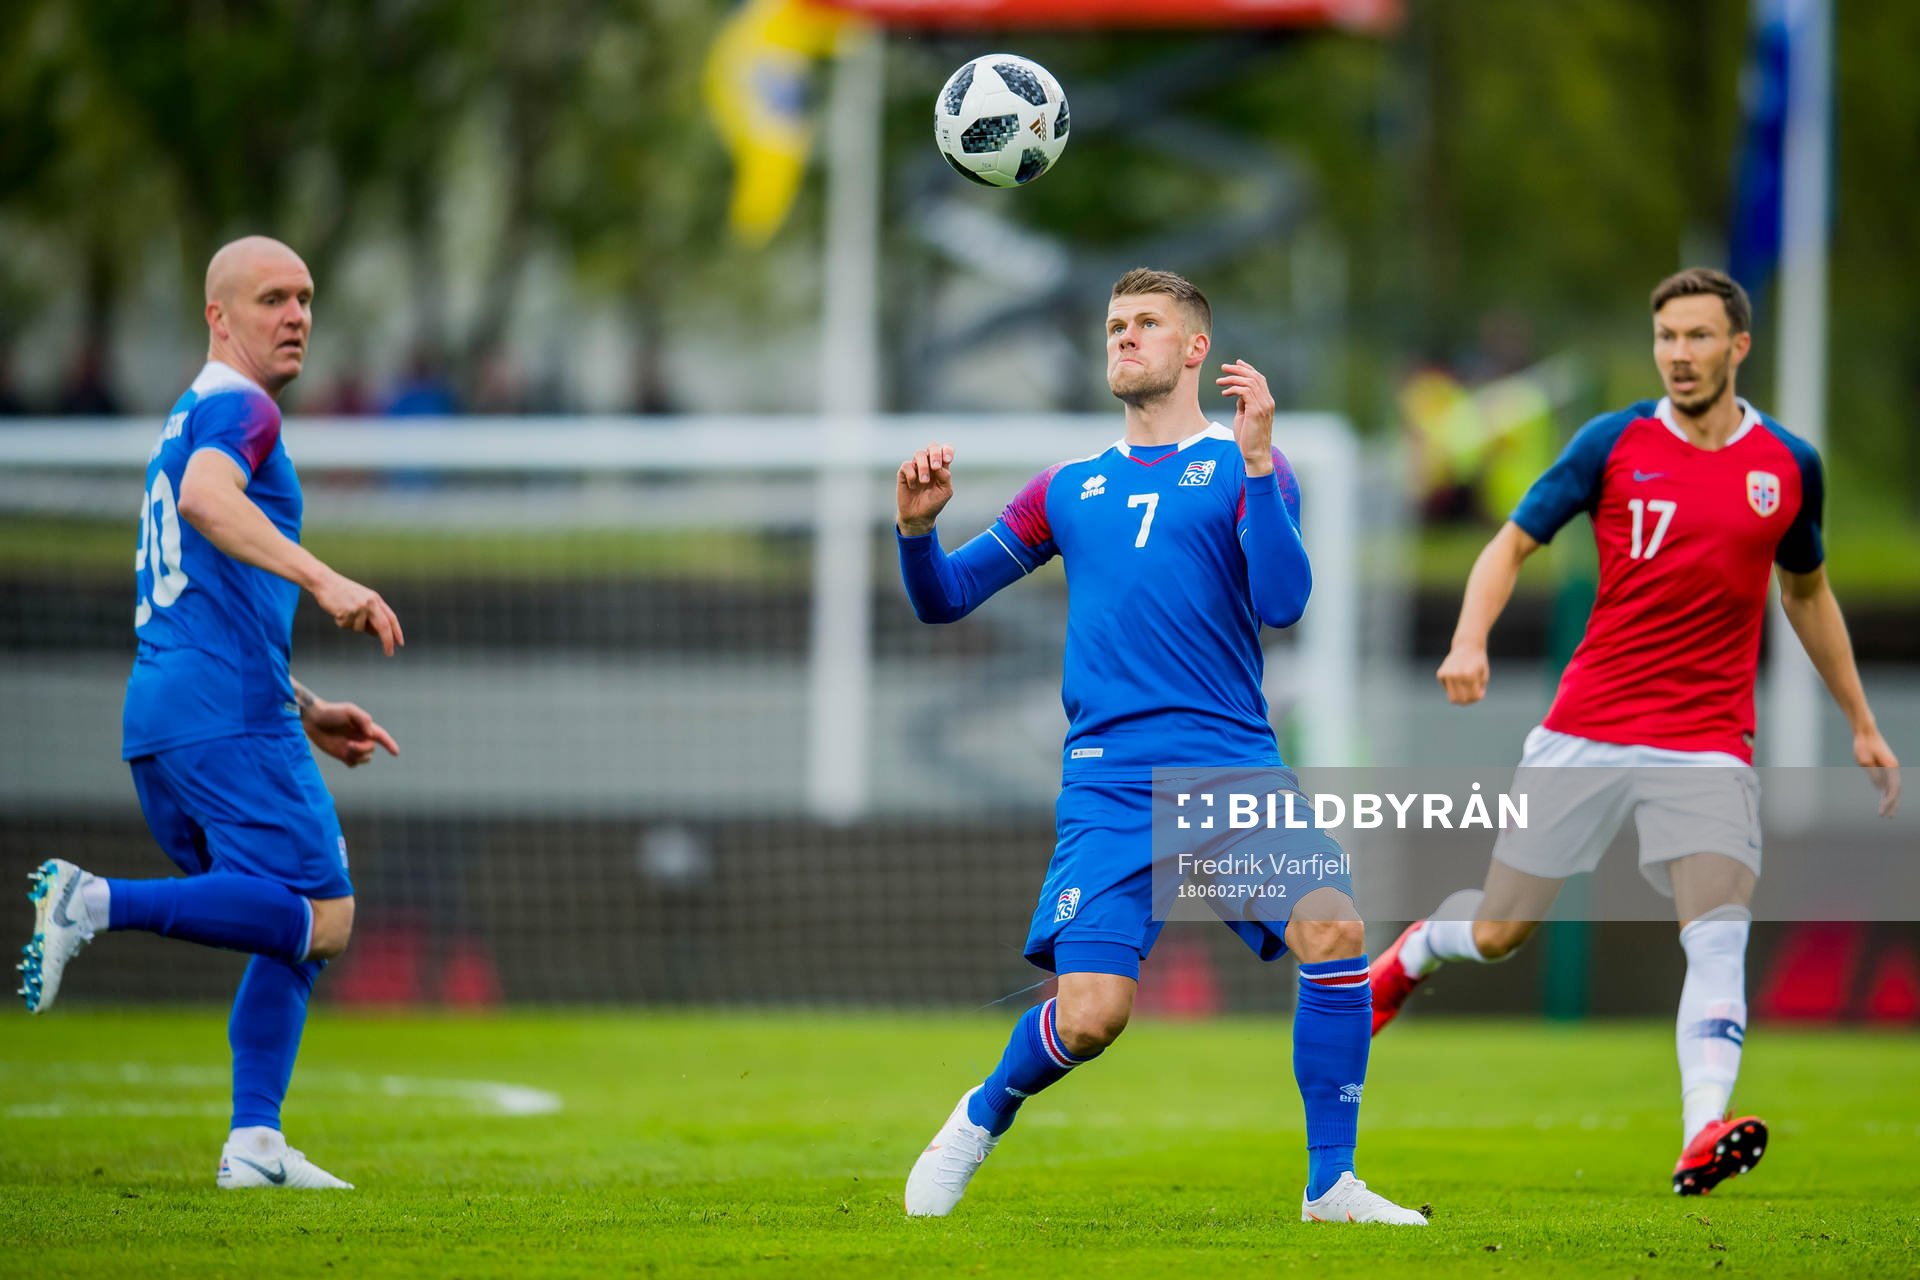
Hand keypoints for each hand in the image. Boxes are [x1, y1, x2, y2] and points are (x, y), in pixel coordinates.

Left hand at [302, 698, 398, 766]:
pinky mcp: (342, 755)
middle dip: (363, 749)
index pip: (382, 737)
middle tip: (349, 745)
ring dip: (357, 756)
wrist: (313, 720)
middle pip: (371, 749)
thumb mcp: (349, 710)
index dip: (390, 744)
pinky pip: (353, 764)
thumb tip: (370, 734)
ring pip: (365, 758)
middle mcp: (360, 738)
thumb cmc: (331, 712)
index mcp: (365, 727)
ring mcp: (352, 747)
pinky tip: (344, 755)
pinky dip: (352, 762)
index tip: (396, 753)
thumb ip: (363, 719)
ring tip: (346, 748)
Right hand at [312, 571, 403, 655]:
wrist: (325, 582)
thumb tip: (378, 635)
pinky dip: (340, 622)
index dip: (397, 632)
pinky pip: (346, 626)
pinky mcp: (346, 612)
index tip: (400, 644)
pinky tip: (337, 611)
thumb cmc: (343, 593)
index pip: (391, 618)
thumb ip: (371, 617)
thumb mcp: (361, 602)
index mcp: (376, 599)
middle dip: (387, 641)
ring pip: (360, 629)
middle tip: (390, 653)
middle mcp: (370, 603)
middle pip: (383, 626)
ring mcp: (358, 607)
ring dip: (351, 625)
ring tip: (343, 611)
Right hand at [896, 443, 954, 536]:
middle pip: (932, 446)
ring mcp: (916, 467)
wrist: (918, 516)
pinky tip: (913, 486)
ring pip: (919, 453)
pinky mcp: (904, 473)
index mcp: (941, 467)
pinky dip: (911, 475)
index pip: (945, 450)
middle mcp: (929, 464)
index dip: (947, 450)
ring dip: (923, 467)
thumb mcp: (945, 492)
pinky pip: (907, 465)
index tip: (947, 460)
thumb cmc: (933, 503)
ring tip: (924, 482)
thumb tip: (938, 466)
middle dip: (935, 454)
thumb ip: (945, 477)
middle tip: (935, 467)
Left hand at [1216, 360, 1274, 474]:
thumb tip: (1238, 394)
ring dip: (1232, 379)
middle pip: (1255, 377)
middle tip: (1223, 368)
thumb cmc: (1248, 438)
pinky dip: (1233, 389)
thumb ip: (1244, 404)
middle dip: (1238, 370)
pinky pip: (1245, 392)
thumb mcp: (1245, 416)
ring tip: (1219, 381)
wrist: (1255, 454)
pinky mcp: (1256, 411)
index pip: (1259, 379)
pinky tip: (1224, 393)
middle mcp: (1268, 401)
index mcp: (1266, 402)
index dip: (1248, 369)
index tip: (1236, 363)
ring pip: (1249, 382)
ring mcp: (1264, 406)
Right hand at [1437, 644, 1489, 704]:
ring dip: (1460, 697)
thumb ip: (1477, 691)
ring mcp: (1447, 674)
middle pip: (1461, 700)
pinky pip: (1447, 690)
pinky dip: (1453, 688)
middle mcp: (1456, 674)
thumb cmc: (1478, 662)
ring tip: (1467, 690)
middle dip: (1468, 700)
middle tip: (1473, 694)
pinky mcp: (1440, 673)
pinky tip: (1458, 679)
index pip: (1473, 697)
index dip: (1478, 697)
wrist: (1467, 645)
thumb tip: (1464, 701)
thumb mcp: (1483, 677)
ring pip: (1452, 698)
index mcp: (1469, 675)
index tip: (1481, 692)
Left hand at [1854, 728, 1900, 817]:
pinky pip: (1888, 782)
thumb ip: (1873, 775)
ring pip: (1892, 787)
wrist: (1865, 732)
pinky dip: (1886, 792)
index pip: (1892, 789)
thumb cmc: (1863, 745)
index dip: (1888, 802)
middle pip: (1895, 790)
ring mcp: (1890, 767)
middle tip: (1887, 818)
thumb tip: (1880, 789)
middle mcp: (1894, 768)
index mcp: (1891, 767)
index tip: (1882, 812)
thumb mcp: (1864, 761)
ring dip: (1890, 800)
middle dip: (1892, 805)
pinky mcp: (1885, 766)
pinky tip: (1883, 799)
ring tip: (1887, 813)